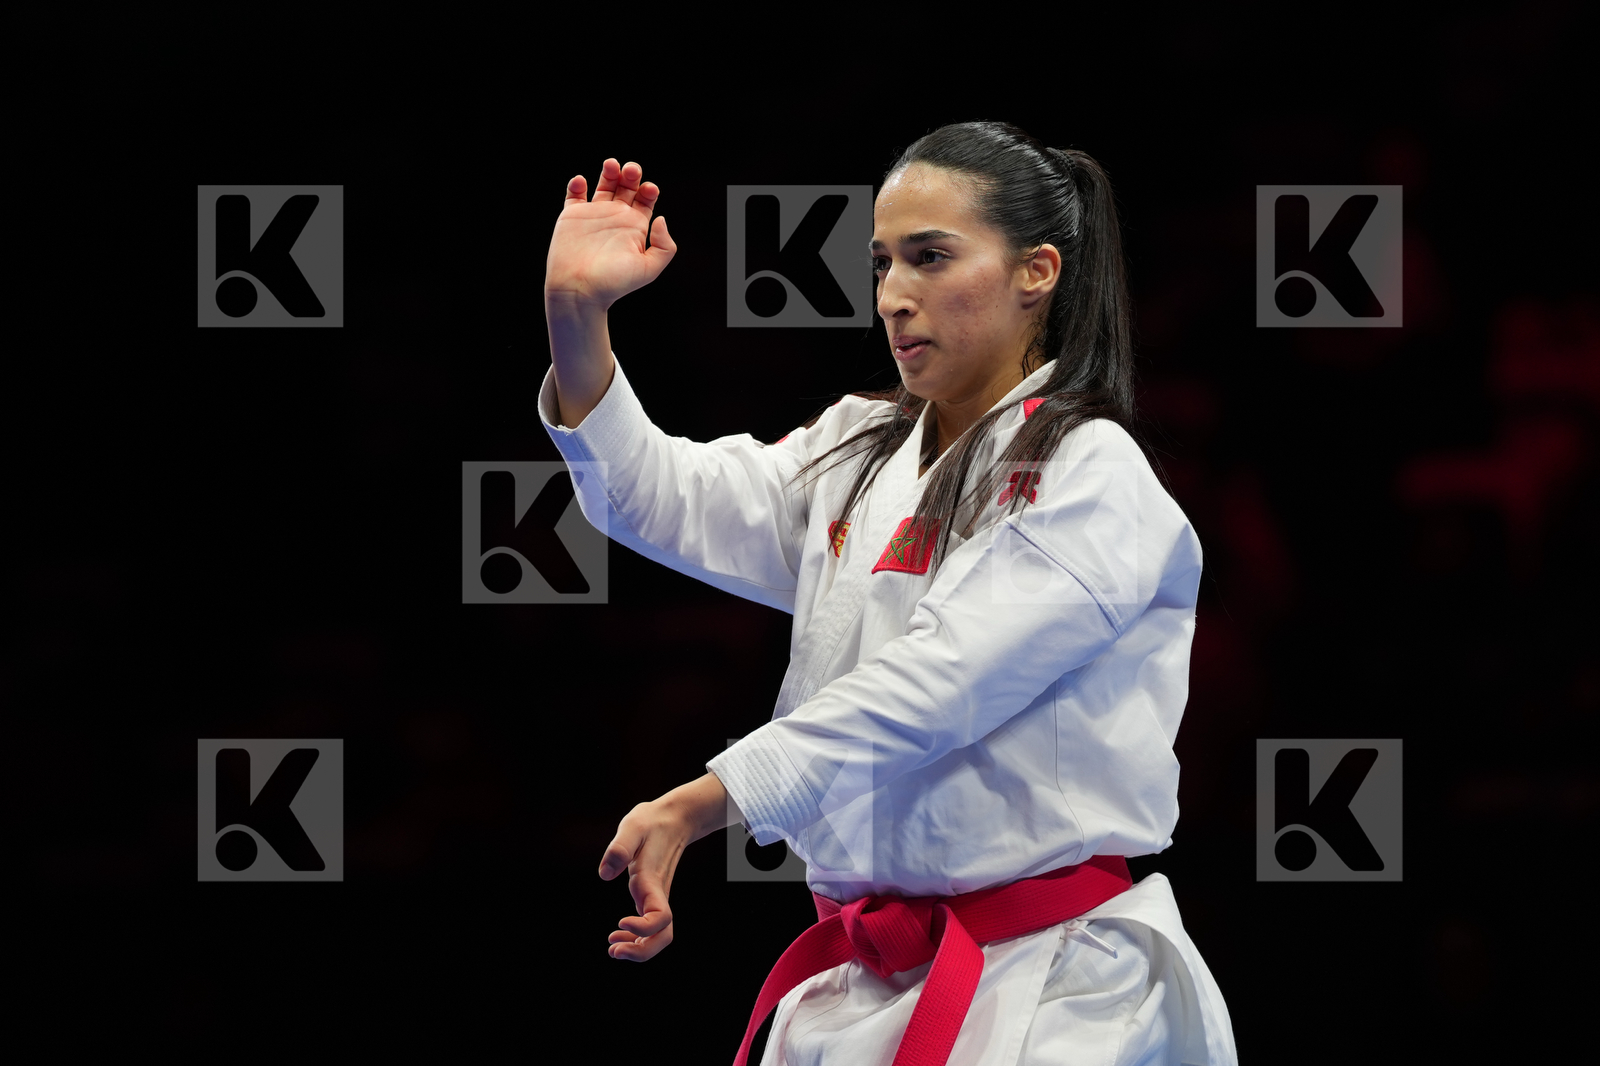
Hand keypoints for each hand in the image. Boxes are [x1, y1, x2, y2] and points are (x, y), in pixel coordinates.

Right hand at [546, 158, 677, 309]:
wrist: (579, 291)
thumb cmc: (613, 283)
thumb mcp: (648, 269)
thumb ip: (663, 245)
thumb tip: (661, 218)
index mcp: (634, 227)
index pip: (645, 200)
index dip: (649, 189)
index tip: (648, 188)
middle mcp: (615, 218)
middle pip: (626, 187)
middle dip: (630, 174)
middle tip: (630, 170)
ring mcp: (593, 215)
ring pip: (603, 185)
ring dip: (609, 171)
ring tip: (611, 165)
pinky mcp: (572, 217)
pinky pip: (574, 194)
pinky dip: (576, 184)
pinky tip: (581, 182)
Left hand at [599, 772, 740, 961]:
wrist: (675, 818)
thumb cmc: (652, 822)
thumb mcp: (633, 826)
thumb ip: (619, 848)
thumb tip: (605, 874)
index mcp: (653, 881)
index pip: (659, 917)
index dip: (642, 928)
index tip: (620, 922)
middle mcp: (658, 894)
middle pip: (664, 936)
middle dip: (642, 952)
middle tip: (614, 951)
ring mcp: (656, 898)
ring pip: (659, 936)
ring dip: (639, 949)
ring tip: (613, 949)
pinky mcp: (652, 897)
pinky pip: (651, 927)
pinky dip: (637, 938)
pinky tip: (618, 934)